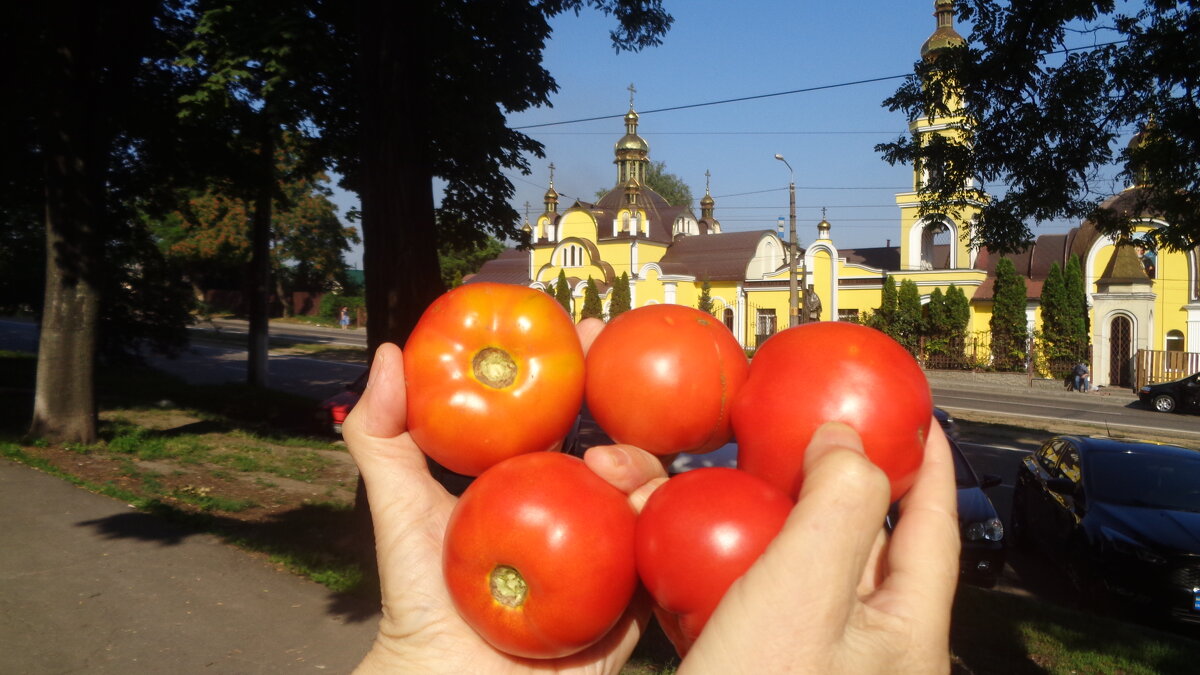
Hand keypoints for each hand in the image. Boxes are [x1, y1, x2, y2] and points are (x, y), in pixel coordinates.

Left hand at [344, 318, 667, 673]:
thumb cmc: (421, 602)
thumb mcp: (397, 506)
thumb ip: (383, 434)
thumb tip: (390, 355)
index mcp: (533, 481)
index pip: (568, 411)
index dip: (585, 366)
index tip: (590, 325)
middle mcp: (578, 507)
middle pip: (622, 438)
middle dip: (637, 398)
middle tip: (623, 378)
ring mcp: (610, 548)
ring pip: (648, 487)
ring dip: (641, 459)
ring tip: (607, 466)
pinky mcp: (632, 594)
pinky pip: (659, 551)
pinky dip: (659, 520)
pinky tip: (642, 505)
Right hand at [676, 420, 958, 673]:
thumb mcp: (802, 595)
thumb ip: (837, 507)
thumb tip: (843, 440)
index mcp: (906, 636)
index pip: (934, 527)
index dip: (929, 462)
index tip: (916, 415)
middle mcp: (871, 653)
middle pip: (864, 546)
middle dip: (834, 486)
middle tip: (803, 435)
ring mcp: (819, 665)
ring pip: (803, 576)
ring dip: (773, 526)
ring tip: (745, 484)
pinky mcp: (768, 670)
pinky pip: (758, 609)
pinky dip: (733, 572)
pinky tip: (696, 552)